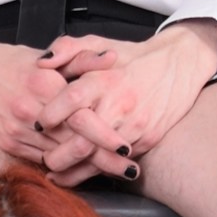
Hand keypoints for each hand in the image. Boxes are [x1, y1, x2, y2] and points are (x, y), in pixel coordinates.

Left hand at [34, 22, 216, 181]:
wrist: (178, 67)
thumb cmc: (131, 57)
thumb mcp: (98, 43)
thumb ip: (66, 48)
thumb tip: (42, 64)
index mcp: (104, 79)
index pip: (71, 99)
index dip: (51, 115)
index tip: (38, 124)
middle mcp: (120, 104)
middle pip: (83, 140)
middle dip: (57, 155)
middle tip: (43, 158)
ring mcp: (135, 125)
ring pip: (99, 159)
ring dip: (74, 171)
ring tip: (55, 173)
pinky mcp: (147, 139)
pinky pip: (117, 162)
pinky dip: (97, 171)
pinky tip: (81, 173)